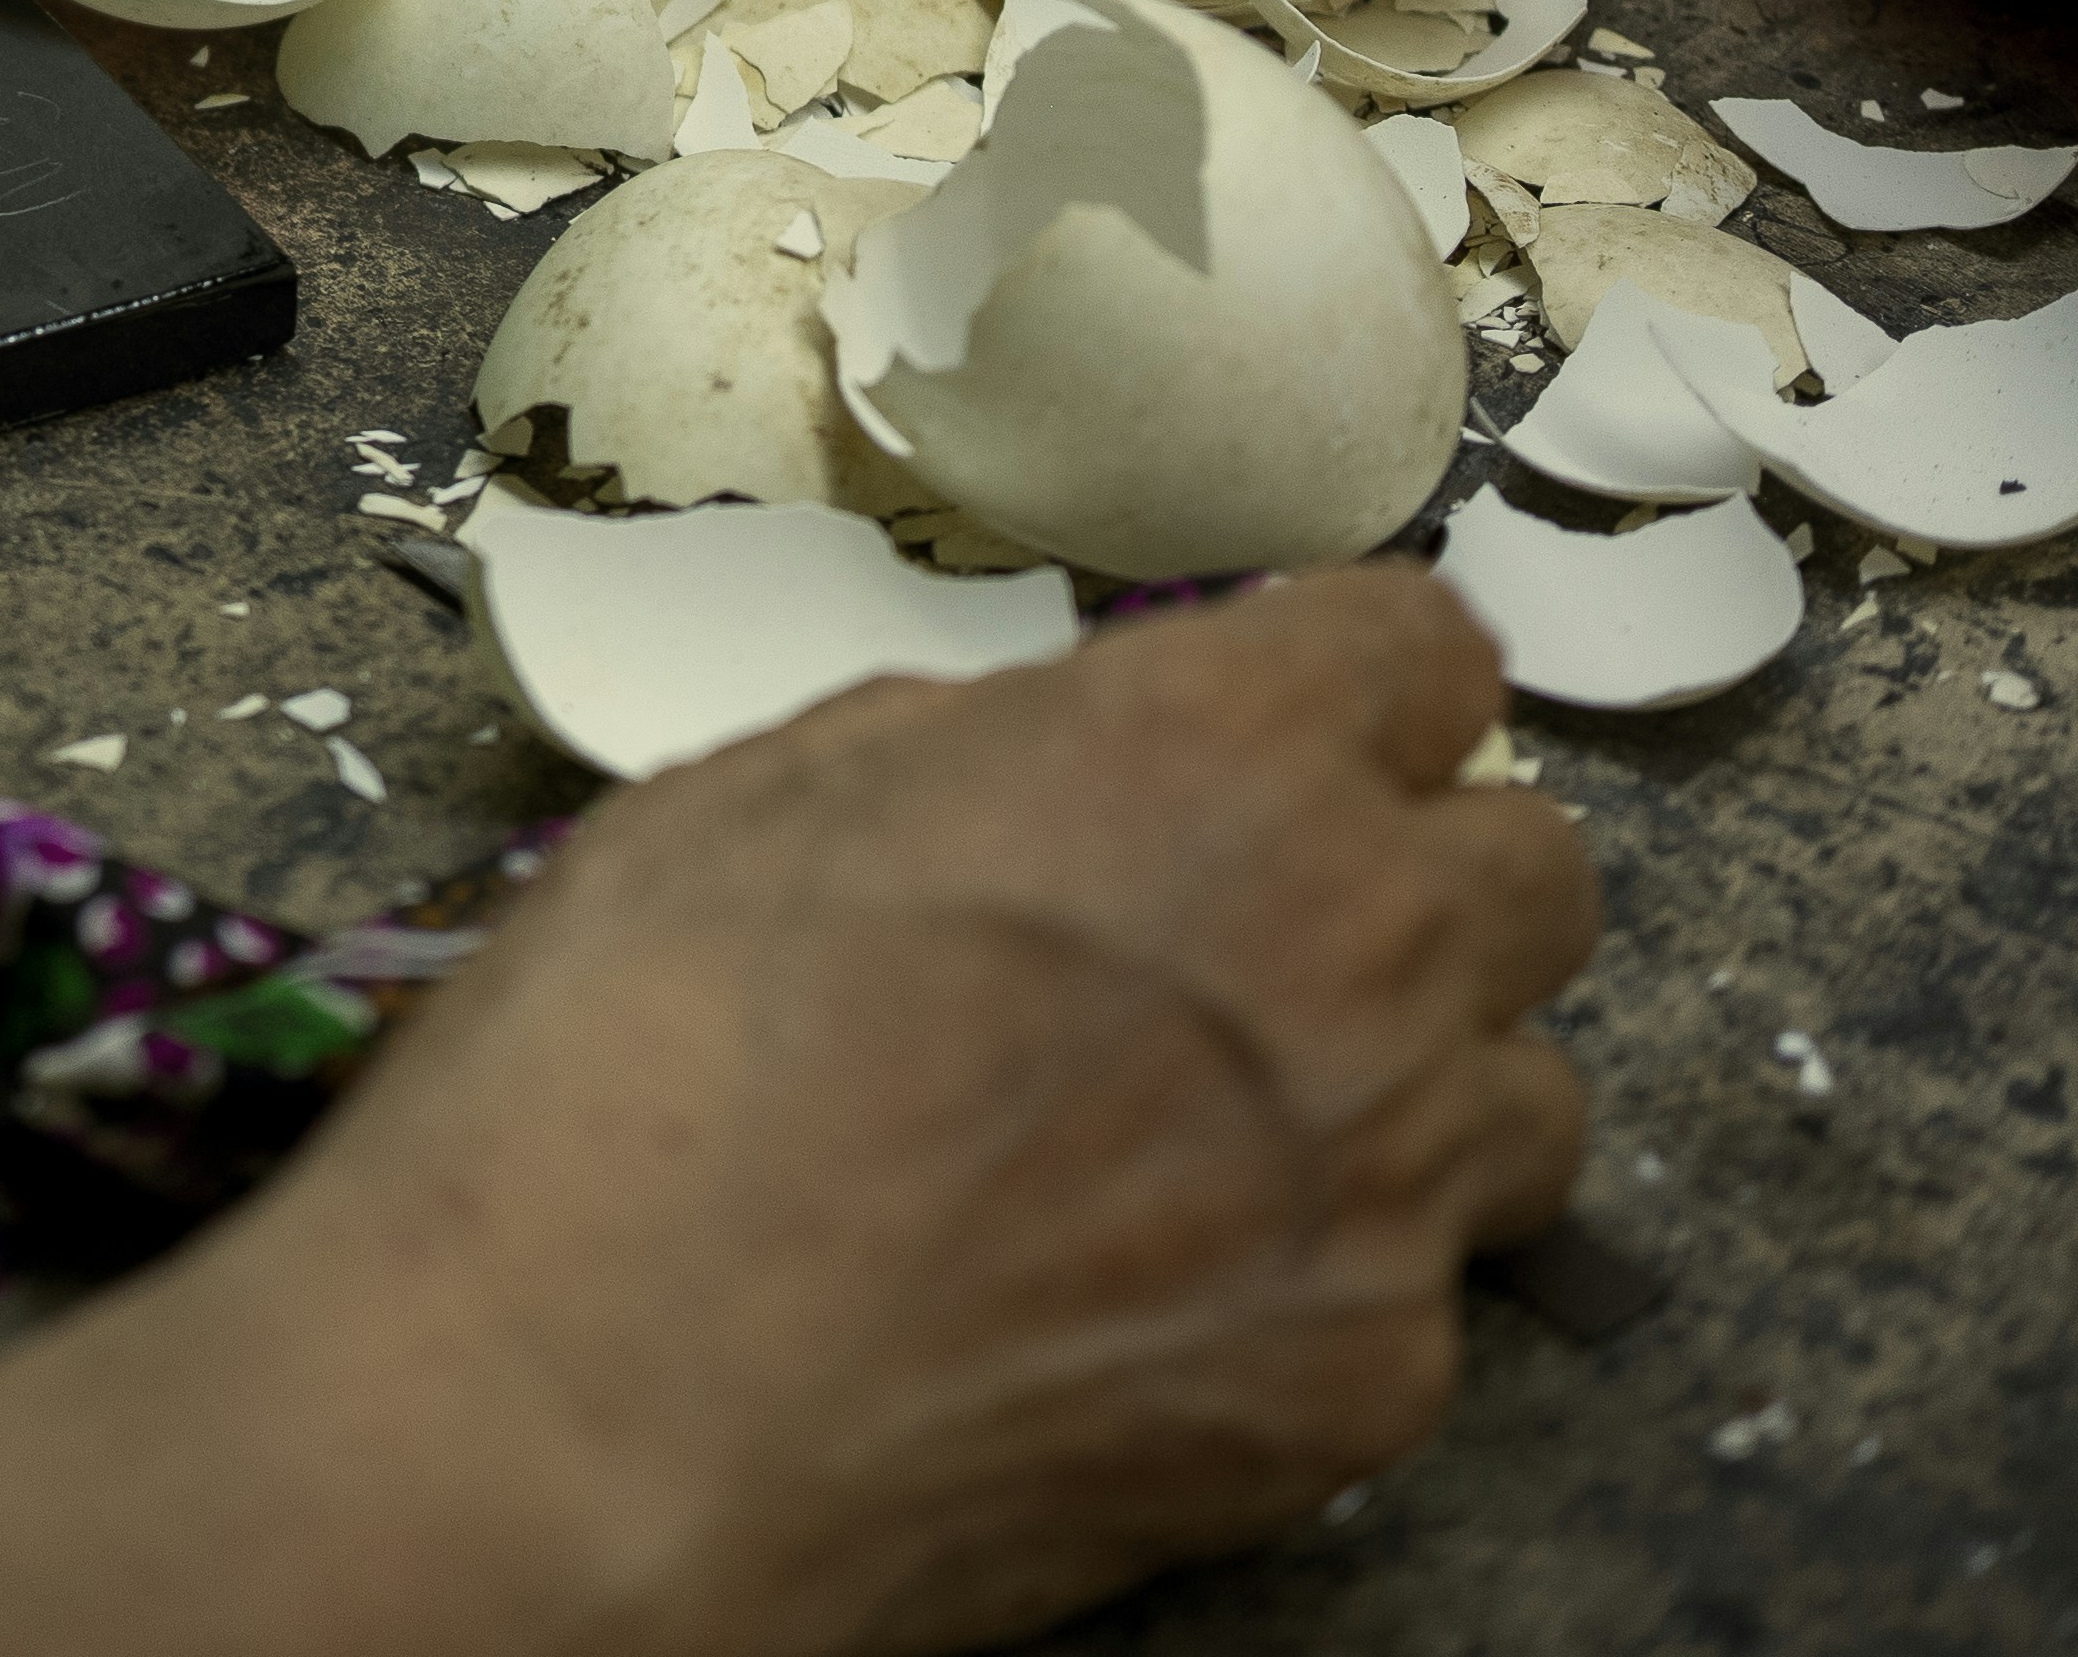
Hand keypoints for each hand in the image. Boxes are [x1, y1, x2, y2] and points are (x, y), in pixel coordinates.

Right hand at [0, 567, 1592, 1656]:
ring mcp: (1360, 1217)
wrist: (553, 1450)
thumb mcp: (716, 809)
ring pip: (1520, 1080)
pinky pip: (1418, 1300)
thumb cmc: (573, 1098)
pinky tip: (1117, 1285)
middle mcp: (1331, 970)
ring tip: (1168, 1095)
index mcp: (1180, 766)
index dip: (1310, 666)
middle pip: (1524, 850)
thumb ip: (936, 750)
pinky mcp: (1328, 1423)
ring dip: (1395, 1054)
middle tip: (1192, 906)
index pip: (1410, 627)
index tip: (1218, 712)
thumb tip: (1028, 742)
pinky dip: (1314, 1268)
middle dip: (1384, 853)